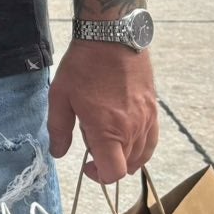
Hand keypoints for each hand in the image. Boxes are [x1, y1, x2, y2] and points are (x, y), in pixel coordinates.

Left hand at [47, 38, 158, 186]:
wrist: (113, 36)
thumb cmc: (84, 65)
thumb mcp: (60, 97)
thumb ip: (59, 130)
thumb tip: (59, 153)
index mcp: (108, 130)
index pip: (114, 173)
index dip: (99, 176)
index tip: (87, 165)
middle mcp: (133, 129)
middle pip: (127, 165)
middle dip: (109, 162)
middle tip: (92, 142)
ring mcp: (147, 119)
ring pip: (143, 155)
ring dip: (126, 156)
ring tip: (109, 140)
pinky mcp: (154, 109)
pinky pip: (152, 139)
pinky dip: (141, 146)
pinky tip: (127, 135)